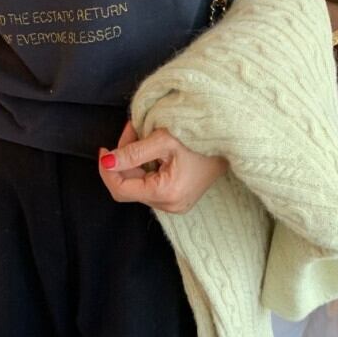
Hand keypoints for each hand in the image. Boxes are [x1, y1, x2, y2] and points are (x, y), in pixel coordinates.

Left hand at [98, 120, 228, 212]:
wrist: (233, 139)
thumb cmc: (201, 136)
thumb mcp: (163, 140)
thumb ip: (132, 152)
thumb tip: (107, 162)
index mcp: (166, 193)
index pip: (121, 190)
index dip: (107, 170)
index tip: (104, 149)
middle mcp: (171, 206)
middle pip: (130, 188)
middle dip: (123, 160)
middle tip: (130, 130)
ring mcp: (176, 204)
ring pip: (140, 186)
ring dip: (134, 161)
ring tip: (142, 134)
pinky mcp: (180, 198)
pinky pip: (152, 185)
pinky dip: (146, 166)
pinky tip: (152, 147)